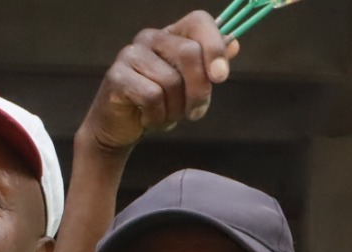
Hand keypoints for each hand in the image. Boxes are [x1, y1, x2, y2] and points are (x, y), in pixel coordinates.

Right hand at [79, 12, 236, 157]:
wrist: (118, 128)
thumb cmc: (155, 104)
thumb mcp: (187, 86)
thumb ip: (207, 65)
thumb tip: (234, 44)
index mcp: (171, 34)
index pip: (198, 21)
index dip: (214, 47)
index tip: (221, 77)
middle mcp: (150, 38)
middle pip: (189, 54)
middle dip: (199, 89)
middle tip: (196, 113)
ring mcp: (130, 55)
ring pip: (171, 81)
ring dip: (175, 109)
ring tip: (166, 117)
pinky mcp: (117, 77)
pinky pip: (152, 97)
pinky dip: (156, 116)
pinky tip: (148, 119)